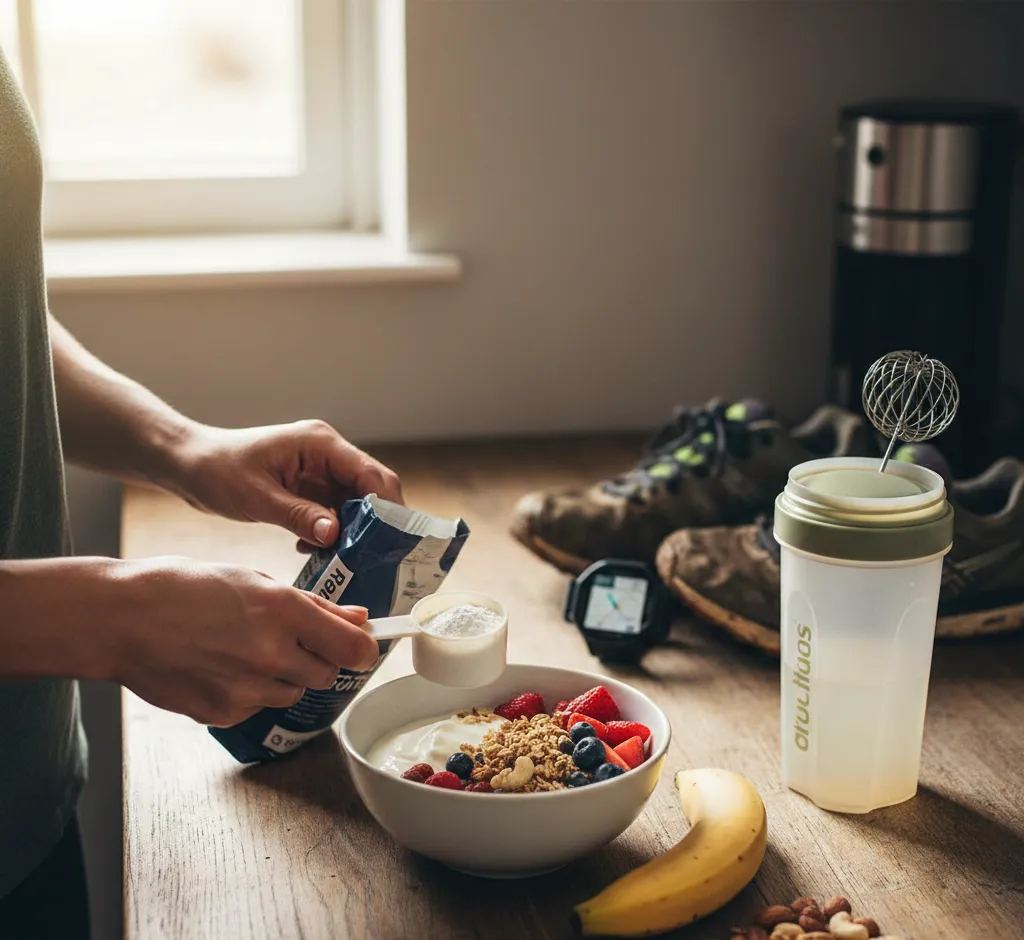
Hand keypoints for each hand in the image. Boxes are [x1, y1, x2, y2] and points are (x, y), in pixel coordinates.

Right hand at [105, 556, 380, 725]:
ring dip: (284, 675)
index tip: (362, 645)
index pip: (354, 647)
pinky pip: (259, 706)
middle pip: (328, 674)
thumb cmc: (184, 588)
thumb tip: (357, 619)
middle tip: (289, 638)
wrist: (121, 619)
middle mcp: (272, 653)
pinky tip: (222, 666)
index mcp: (284, 610)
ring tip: (244, 648)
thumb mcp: (255, 580)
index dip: (363, 647)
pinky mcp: (225, 713)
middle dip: (319, 658)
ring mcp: (248, 688)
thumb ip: (313, 606)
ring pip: (294, 692)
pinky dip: (251, 691)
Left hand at [170, 420, 402, 549]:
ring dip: (353, 532)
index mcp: (320, 444)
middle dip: (374, 524)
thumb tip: (335, 534)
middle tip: (374, 559)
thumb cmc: (216, 470)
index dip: (387, 507)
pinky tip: (316, 549)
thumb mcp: (255, 497)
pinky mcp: (311, 486)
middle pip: (371, 489)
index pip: (371, 474)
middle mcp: (327, 453)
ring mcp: (321, 470)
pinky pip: (335, 511)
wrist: (188, 465)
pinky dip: (333, 532)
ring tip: (344, 559)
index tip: (391, 542)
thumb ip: (298, 515)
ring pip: (356, 503)